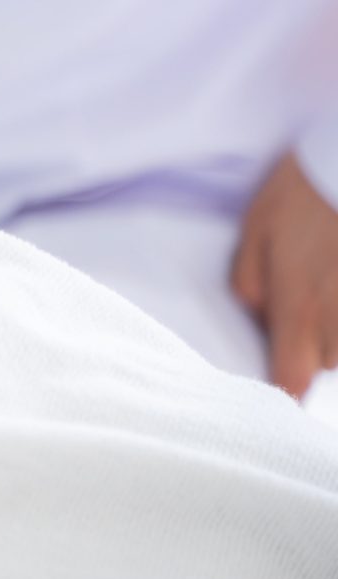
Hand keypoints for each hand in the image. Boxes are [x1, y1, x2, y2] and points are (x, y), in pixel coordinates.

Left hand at [232, 151, 337, 399]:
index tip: (279, 376)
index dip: (284, 386)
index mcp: (298, 307)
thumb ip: (249, 283)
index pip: (292, 379)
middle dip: (310, 342)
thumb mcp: (256, 228)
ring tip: (327, 279)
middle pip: (325, 362)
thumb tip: (256, 319)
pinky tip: (336, 274)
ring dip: (337, 330)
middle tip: (305, 297)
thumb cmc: (304, 192)